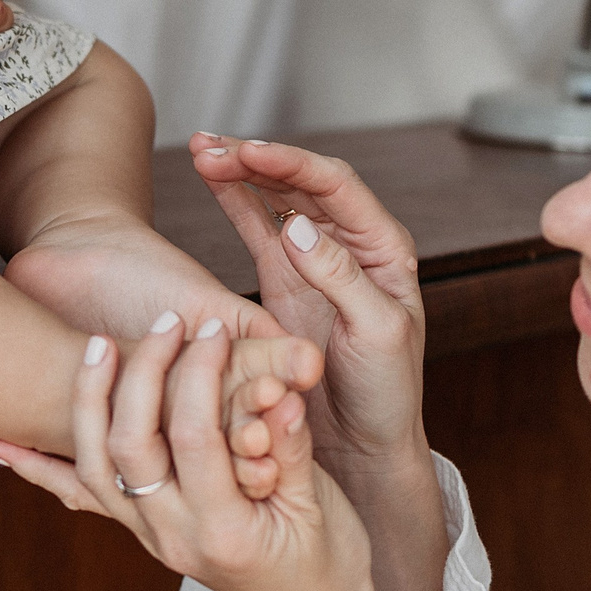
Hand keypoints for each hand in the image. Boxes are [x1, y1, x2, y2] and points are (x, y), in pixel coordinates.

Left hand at [0, 318, 389, 590]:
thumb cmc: (327, 561)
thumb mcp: (322, 506)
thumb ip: (293, 450)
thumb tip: (279, 395)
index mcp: (225, 529)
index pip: (194, 437)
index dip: (201, 375)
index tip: (213, 328)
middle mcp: (174, 538)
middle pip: (131, 445)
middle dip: (142, 374)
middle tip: (165, 324)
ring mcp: (149, 538)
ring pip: (93, 467)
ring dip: (89, 402)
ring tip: (96, 344)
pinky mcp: (138, 533)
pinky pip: (80, 499)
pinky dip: (38, 470)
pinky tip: (0, 446)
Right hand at [192, 135, 427, 475]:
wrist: (365, 443)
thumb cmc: (388, 392)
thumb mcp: (378, 334)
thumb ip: (341, 278)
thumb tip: (299, 227)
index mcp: (385, 248)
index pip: (337, 187)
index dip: (292, 165)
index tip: (251, 152)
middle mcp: (351, 243)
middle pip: (301, 183)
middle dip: (257, 159)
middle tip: (212, 146)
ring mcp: (314, 259)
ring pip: (276, 198)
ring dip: (241, 171)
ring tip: (202, 151)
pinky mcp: (284, 279)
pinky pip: (257, 227)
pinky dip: (234, 201)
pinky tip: (210, 178)